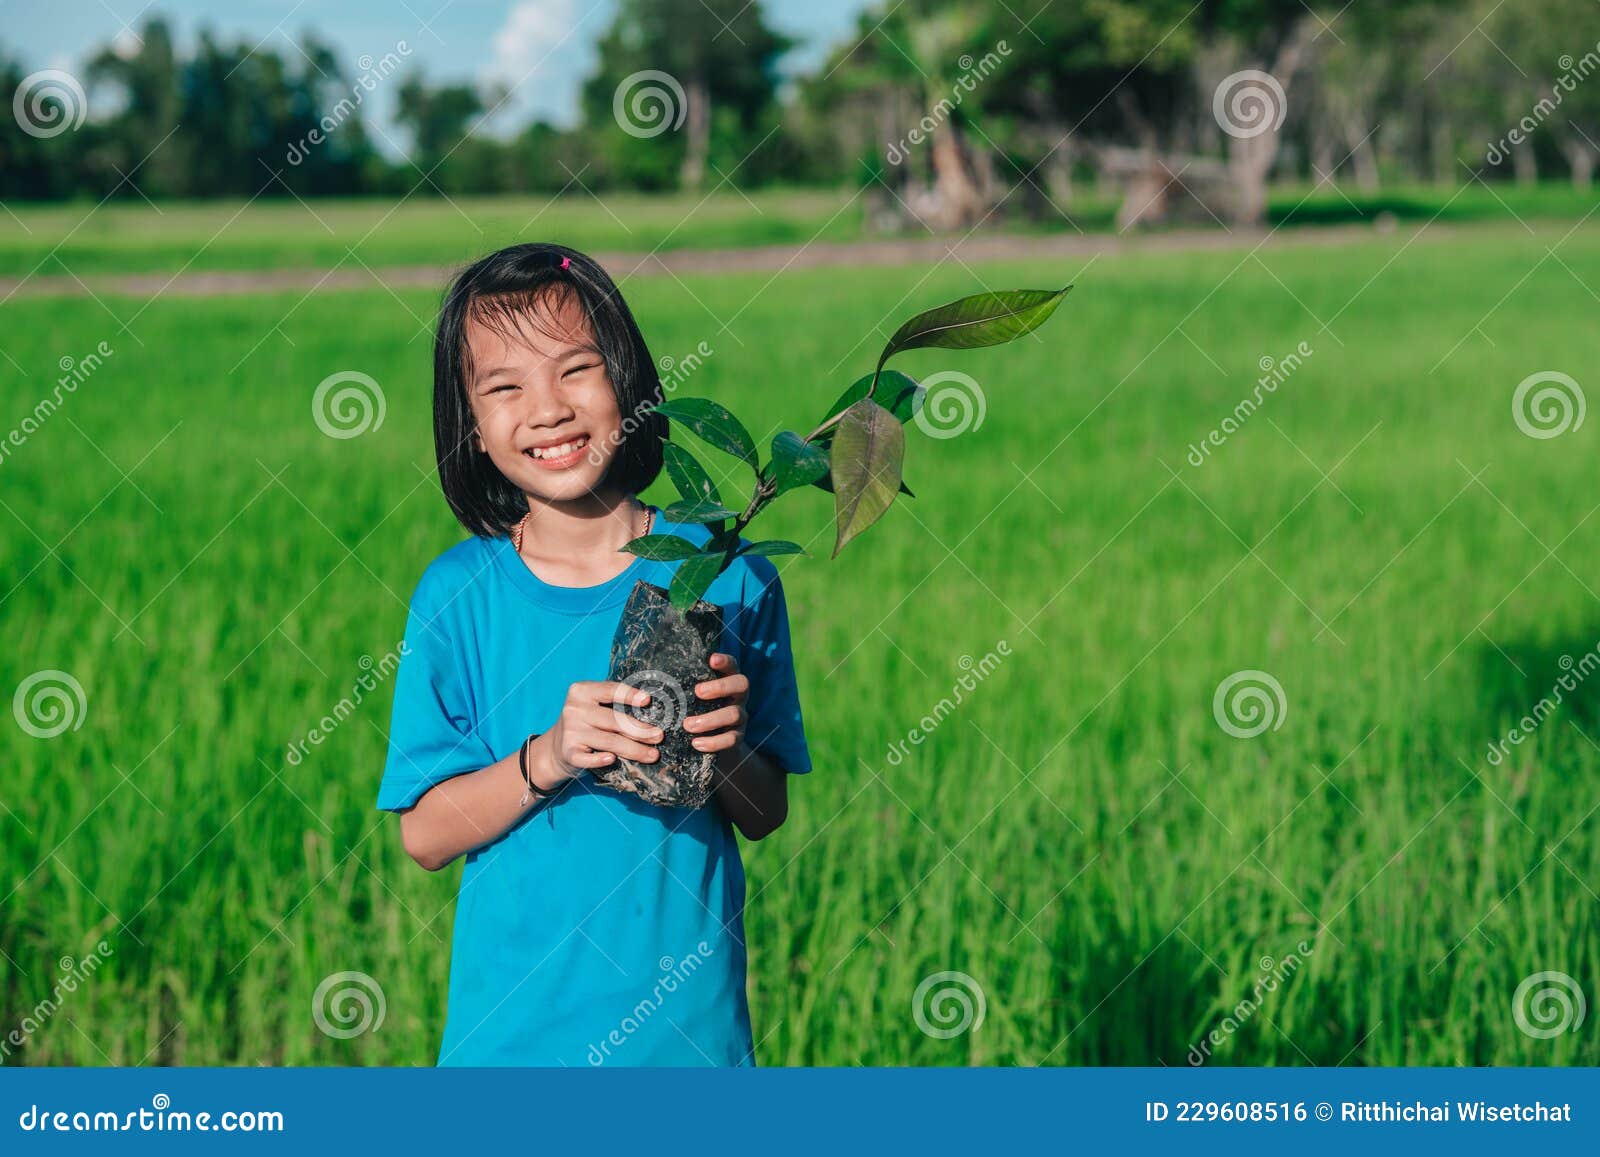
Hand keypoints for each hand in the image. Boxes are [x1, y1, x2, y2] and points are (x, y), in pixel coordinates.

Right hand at [545, 680, 662, 779]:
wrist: (556, 748)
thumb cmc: (586, 723)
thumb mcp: (594, 706)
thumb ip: (614, 704)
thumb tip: (650, 711)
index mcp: (581, 691)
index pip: (610, 690)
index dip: (629, 695)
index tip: (647, 700)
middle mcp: (574, 709)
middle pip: (614, 720)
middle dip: (640, 730)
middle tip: (659, 736)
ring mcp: (570, 732)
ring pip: (609, 741)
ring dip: (634, 749)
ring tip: (653, 754)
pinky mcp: (568, 753)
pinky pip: (587, 759)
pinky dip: (600, 760)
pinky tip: (612, 759)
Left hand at [684, 653, 748, 755]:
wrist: (714, 742)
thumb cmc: (694, 709)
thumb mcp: (690, 695)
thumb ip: (681, 684)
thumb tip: (649, 672)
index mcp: (727, 680)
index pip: (732, 665)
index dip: (724, 661)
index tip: (711, 660)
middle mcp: (738, 696)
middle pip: (741, 684)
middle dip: (720, 687)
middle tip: (698, 692)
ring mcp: (740, 716)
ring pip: (734, 714)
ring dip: (710, 719)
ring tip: (688, 725)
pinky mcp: (738, 736)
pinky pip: (731, 739)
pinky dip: (714, 742)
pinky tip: (696, 743)